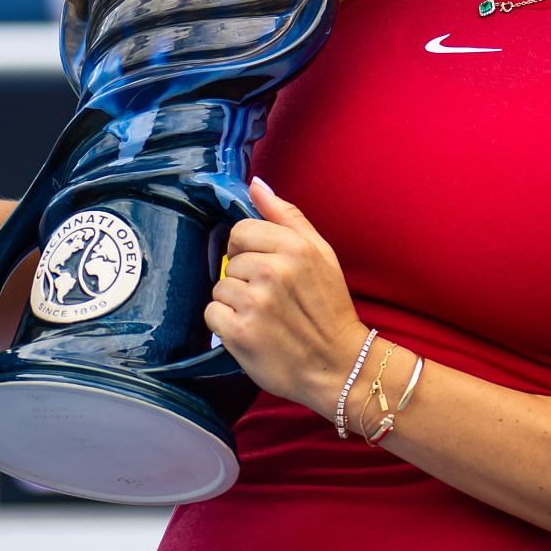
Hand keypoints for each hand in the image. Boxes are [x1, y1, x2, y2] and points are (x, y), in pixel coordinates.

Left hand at [206, 178, 366, 414]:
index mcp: (294, 247)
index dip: (247, 250)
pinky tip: (250, 331)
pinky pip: (212, 314)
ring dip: (235, 303)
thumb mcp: (320, 253)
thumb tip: (256, 184)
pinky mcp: (239, 332)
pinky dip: (225, 325)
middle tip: (270, 299)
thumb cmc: (328, 308)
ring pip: (219, 287)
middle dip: (243, 278)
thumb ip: (287, 215)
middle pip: (229, 261)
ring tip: (262, 317)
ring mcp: (255, 303)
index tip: (264, 269)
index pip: (240, 231)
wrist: (339, 365)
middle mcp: (273, 271)